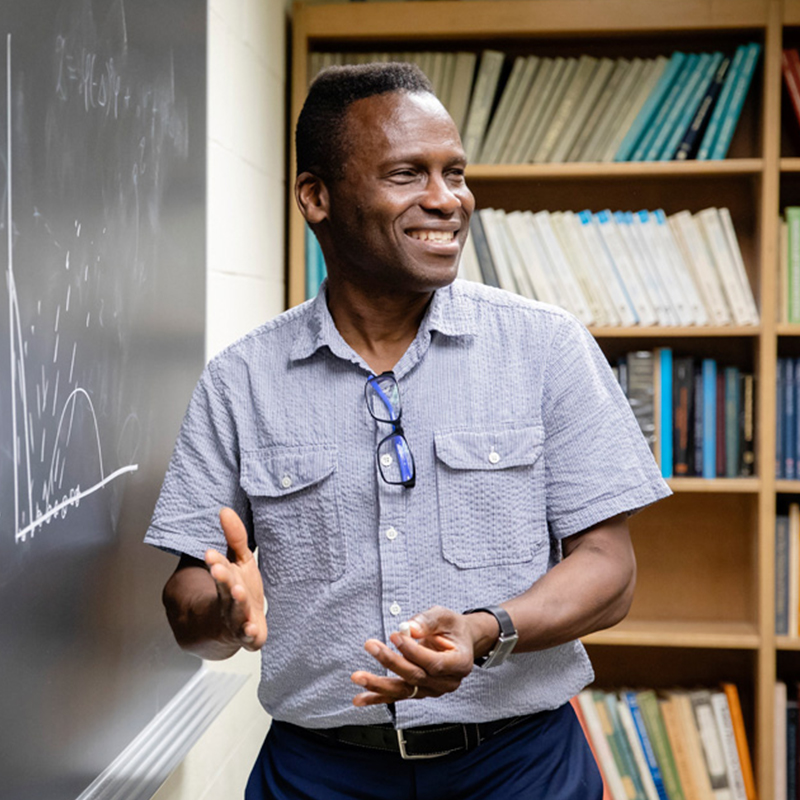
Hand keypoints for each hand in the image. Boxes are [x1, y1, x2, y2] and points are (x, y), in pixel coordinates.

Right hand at [204, 508, 266, 651]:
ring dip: (237, 602)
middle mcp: (230, 601)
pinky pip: (249, 637)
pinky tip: (251, 629)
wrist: (231, 629)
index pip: (220, 569)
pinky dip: (250, 634)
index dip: (216, 562)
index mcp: (226, 581)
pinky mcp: (250, 636)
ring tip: (238, 592)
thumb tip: (225, 510)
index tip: (210, 554)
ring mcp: (238, 619)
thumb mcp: (239, 561)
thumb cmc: (239, 589)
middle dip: (223, 579)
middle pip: (225, 589)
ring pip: (236, 611)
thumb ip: (234, 538)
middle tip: (218, 568)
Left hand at [350, 606, 477, 705]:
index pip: (434, 663)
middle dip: (391, 661)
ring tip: (358, 677)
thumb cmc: (452, 628)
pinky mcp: (418, 692)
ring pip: (404, 690)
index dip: (413, 651)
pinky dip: (377, 697)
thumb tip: (408, 629)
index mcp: (460, 663)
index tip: (395, 635)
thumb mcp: (444, 617)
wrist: (458, 641)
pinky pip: (397, 696)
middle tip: (371, 645)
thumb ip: (427, 621)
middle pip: (416, 677)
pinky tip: (360, 699)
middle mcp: (448, 682)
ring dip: (378, 684)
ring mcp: (432, 690)